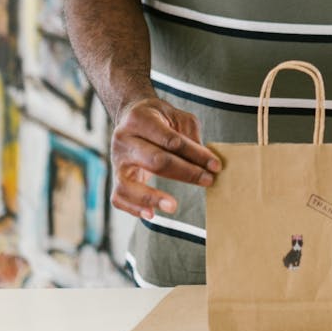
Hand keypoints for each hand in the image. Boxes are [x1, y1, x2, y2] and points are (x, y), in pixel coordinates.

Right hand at [110, 97, 220, 219]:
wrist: (131, 116)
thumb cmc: (158, 118)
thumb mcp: (176, 116)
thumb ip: (190, 136)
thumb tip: (205, 162)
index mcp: (140, 119)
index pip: (171, 141)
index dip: (196, 154)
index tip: (215, 166)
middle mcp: (124, 139)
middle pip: (156, 160)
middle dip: (186, 173)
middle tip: (208, 181)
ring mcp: (117, 160)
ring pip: (129, 184)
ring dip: (152, 197)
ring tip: (172, 206)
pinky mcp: (116, 177)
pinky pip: (119, 197)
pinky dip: (133, 208)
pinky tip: (151, 214)